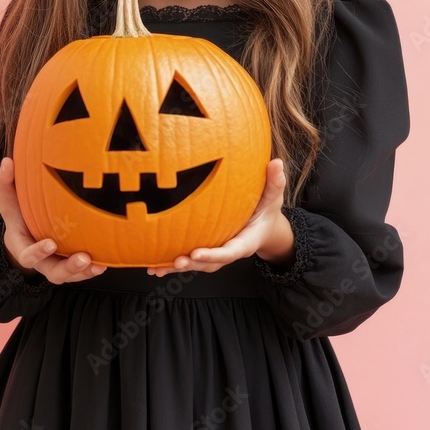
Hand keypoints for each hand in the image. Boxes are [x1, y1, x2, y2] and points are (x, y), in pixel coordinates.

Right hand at [0, 157, 106, 283]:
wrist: (26, 231)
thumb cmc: (19, 212)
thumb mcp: (9, 199)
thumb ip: (5, 183)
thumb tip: (7, 162)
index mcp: (23, 246)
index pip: (27, 255)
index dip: (38, 252)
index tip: (51, 243)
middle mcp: (40, 261)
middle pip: (53, 272)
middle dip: (68, 268)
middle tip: (83, 258)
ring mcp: (56, 264)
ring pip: (69, 275)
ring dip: (84, 271)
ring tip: (98, 264)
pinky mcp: (69, 264)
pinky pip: (81, 272)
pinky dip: (92, 269)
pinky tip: (106, 260)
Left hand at [146, 158, 293, 277]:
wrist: (264, 229)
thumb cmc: (266, 211)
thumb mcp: (273, 197)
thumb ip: (275, 182)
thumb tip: (277, 162)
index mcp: (245, 242)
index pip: (229, 251)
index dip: (213, 255)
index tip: (197, 254)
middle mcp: (229, 251)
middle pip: (210, 264)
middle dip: (193, 264)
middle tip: (177, 262)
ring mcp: (216, 253)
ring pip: (196, 265)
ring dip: (177, 268)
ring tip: (158, 268)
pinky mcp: (205, 250)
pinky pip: (188, 260)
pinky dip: (170, 265)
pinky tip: (152, 266)